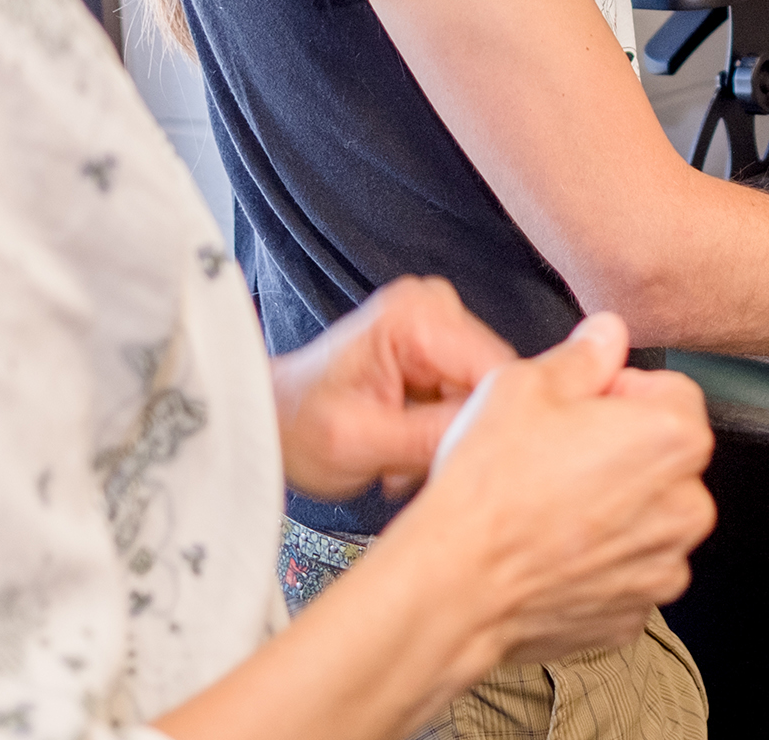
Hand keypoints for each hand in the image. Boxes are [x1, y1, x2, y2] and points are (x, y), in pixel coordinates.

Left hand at [272, 276, 516, 502]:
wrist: (273, 417)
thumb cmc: (298, 424)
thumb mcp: (359, 442)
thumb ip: (429, 437)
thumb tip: (494, 437)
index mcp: (416, 317)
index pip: (494, 371)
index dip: (485, 423)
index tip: (455, 459)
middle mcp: (434, 306)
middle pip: (491, 382)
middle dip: (459, 431)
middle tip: (411, 461)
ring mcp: (437, 321)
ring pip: (482, 393)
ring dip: (447, 434)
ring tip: (400, 455)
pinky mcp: (438, 343)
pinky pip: (466, 393)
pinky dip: (440, 426)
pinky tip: (404, 442)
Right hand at [390, 313, 716, 667]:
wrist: (458, 584)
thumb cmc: (490, 490)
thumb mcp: (526, 385)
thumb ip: (584, 354)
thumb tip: (606, 337)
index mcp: (672, 438)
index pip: (669, 393)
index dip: (616, 394)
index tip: (579, 410)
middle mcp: (685, 505)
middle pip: (662, 458)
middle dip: (619, 452)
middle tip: (556, 457)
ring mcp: (664, 565)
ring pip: (646, 516)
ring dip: (612, 507)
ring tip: (548, 505)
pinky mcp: (636, 610)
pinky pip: (626, 568)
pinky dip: (598, 558)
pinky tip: (552, 546)